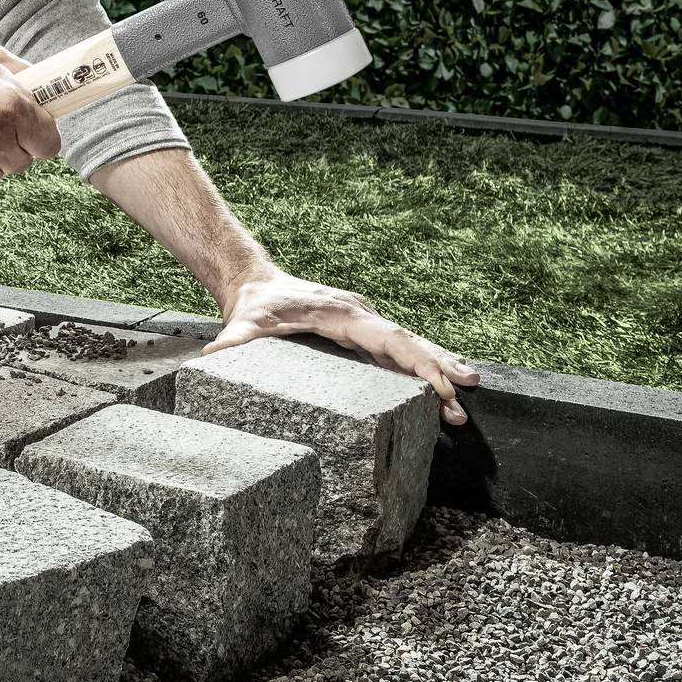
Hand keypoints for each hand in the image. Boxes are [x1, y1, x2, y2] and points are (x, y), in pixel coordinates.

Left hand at [205, 271, 481, 425]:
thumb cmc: (253, 306)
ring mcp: (364, 322)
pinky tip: (441, 380)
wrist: (254, 284)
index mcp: (344, 314)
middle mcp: (361, 315)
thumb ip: (232, 342)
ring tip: (468, 389)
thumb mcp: (242, 324)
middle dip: (440, 368)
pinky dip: (422, 362)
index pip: (391, 339)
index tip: (440, 386)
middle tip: (466, 396)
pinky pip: (398, 347)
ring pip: (410, 343)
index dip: (418, 363)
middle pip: (409, 342)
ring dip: (439, 365)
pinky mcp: (361, 332)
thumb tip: (212, 355)